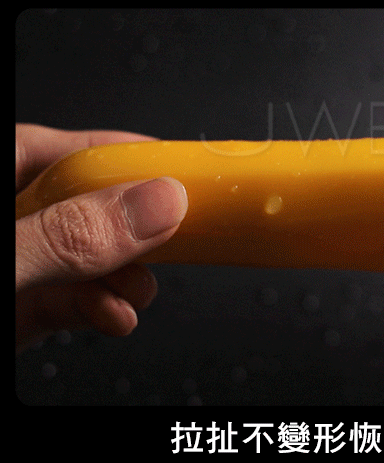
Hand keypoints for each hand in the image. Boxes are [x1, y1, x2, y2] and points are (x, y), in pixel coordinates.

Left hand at [15, 124, 187, 354]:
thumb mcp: (1, 265)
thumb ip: (67, 236)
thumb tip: (155, 205)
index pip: (57, 149)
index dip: (118, 152)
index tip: (173, 166)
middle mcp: (6, 221)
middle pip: (82, 203)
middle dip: (133, 226)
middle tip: (177, 231)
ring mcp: (15, 266)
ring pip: (84, 256)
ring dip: (124, 275)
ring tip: (139, 289)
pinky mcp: (19, 308)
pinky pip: (69, 301)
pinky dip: (101, 309)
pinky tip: (116, 317)